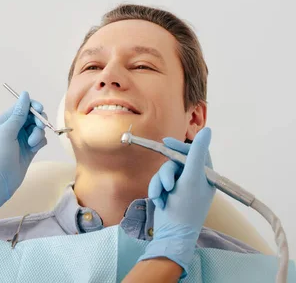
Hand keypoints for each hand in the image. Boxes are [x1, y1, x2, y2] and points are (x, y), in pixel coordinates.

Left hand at [0, 91, 47, 219]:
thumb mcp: (7, 132)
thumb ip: (18, 113)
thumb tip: (25, 93)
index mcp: (4, 121)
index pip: (22, 107)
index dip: (32, 107)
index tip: (40, 110)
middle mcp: (14, 128)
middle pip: (32, 117)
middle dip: (38, 121)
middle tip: (39, 128)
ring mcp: (22, 139)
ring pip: (37, 129)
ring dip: (38, 134)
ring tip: (32, 144)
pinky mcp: (29, 150)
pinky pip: (40, 140)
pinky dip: (40, 142)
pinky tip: (34, 148)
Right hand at [139, 127, 215, 275]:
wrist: (172, 233)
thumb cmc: (186, 207)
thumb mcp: (192, 177)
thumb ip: (197, 152)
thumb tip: (207, 130)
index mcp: (206, 175)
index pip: (194, 152)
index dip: (180, 147)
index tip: (166, 142)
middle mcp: (194, 179)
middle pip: (175, 161)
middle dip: (167, 173)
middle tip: (167, 184)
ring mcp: (180, 187)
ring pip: (163, 172)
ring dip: (159, 184)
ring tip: (162, 197)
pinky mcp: (168, 193)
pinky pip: (157, 182)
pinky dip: (156, 191)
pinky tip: (160, 202)